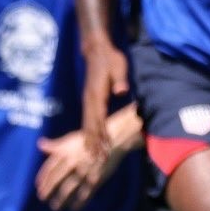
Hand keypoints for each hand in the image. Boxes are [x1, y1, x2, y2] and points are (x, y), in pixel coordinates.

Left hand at [36, 131, 120, 210]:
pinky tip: (74, 208)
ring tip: (55, 207)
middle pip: (56, 179)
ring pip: (69, 188)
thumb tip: (40, 144)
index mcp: (66, 152)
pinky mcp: (96, 178)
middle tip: (43, 198)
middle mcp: (73, 162)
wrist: (114, 140)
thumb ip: (56, 145)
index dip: (43, 178)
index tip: (39, 187)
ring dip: (61, 199)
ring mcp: (85, 171)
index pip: (50, 168)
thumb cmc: (91, 139)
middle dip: (48, 190)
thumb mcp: (72, 139)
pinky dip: (80, 202)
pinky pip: (86, 193)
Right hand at [81, 39, 129, 159]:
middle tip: (98, 160)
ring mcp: (88, 100)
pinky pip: (88, 119)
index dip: (101, 134)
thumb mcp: (119, 67)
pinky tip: (91, 142)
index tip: (104, 148)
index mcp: (97, 94)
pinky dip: (89, 132)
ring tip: (92, 157)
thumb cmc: (111, 59)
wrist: (97, 50)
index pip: (99, 119)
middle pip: (90, 126)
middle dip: (94, 143)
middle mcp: (89, 100)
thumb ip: (120, 80)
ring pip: (87, 124)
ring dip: (90, 141)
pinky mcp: (89, 100)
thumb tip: (121, 90)